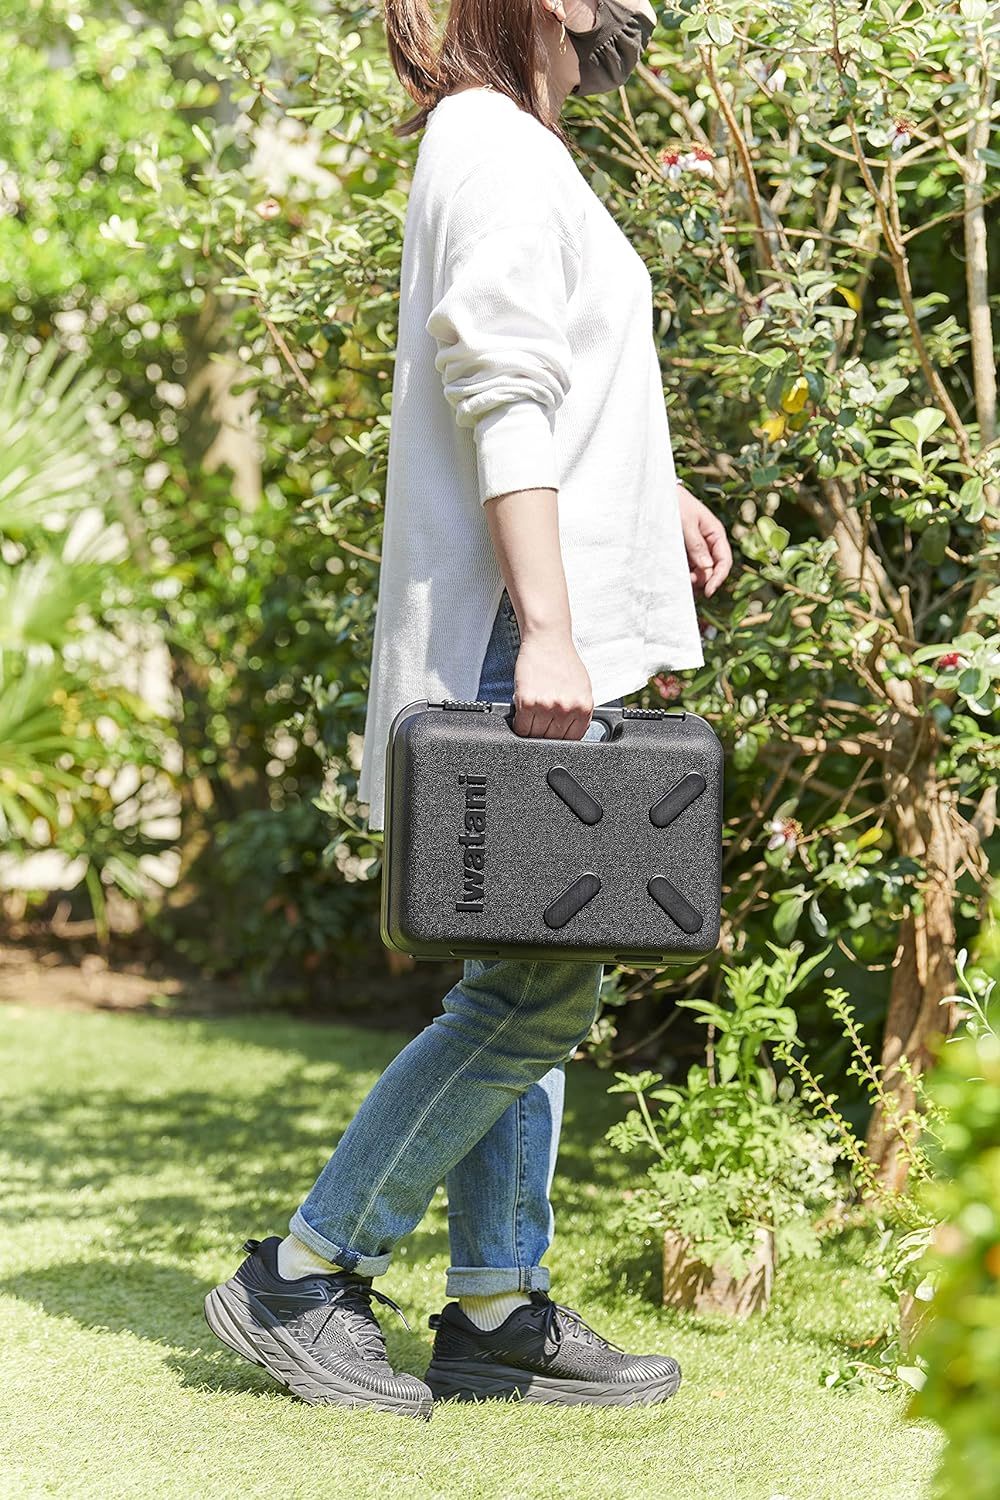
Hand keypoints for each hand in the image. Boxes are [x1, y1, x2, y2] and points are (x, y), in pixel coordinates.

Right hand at [512, 625, 593, 738]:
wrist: (547, 640)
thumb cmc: (564, 662)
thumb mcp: (583, 689)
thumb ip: (579, 712)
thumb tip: (571, 733)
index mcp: (583, 707)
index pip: (572, 739)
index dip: (561, 737)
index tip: (554, 733)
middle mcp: (566, 709)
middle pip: (552, 739)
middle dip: (545, 733)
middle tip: (541, 721)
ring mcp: (546, 706)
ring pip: (535, 736)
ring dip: (531, 729)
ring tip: (533, 715)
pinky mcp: (527, 702)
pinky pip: (521, 727)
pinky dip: (519, 724)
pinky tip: (523, 714)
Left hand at [676, 482, 731, 598]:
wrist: (658, 493)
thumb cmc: (675, 503)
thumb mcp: (686, 522)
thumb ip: (696, 544)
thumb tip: (707, 567)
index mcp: (715, 534)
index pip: (724, 561)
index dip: (718, 578)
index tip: (708, 591)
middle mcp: (708, 543)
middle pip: (712, 570)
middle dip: (702, 580)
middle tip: (685, 582)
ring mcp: (696, 548)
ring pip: (700, 572)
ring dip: (692, 579)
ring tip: (678, 578)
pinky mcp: (684, 551)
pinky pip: (687, 567)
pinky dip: (683, 573)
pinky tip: (674, 574)